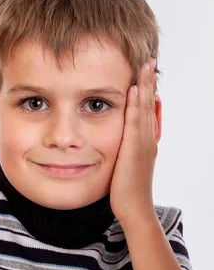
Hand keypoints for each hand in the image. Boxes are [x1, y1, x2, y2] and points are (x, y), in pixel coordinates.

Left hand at [110, 58, 161, 227]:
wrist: (134, 208)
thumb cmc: (127, 191)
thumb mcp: (126, 166)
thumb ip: (124, 152)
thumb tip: (118, 144)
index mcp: (145, 143)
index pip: (147, 111)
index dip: (146, 92)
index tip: (144, 74)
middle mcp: (148, 140)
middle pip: (149, 105)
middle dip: (149, 82)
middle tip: (149, 61)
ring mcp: (144, 143)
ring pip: (145, 109)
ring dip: (145, 86)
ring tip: (145, 66)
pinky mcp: (135, 149)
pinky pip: (136, 122)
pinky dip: (136, 104)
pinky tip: (134, 89)